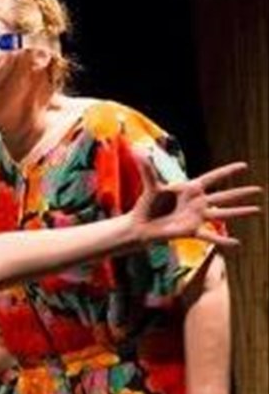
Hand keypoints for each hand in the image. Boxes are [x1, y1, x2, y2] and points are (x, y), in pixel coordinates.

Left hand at [130, 161, 261, 244]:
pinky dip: (222, 240)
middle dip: (241, 192)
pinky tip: (236, 243)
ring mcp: (197, 217)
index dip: (227, 171)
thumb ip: (148, 169)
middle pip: (224, 196)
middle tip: (259, 189)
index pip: (213, 177)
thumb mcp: (150, 185)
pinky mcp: (191, 231)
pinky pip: (210, 236)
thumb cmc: (147, 204)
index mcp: (190, 189)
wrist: (141, 226)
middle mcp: (198, 202)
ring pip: (223, 214)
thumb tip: (138, 150)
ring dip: (240, 212)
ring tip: (257, 210)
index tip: (244, 165)